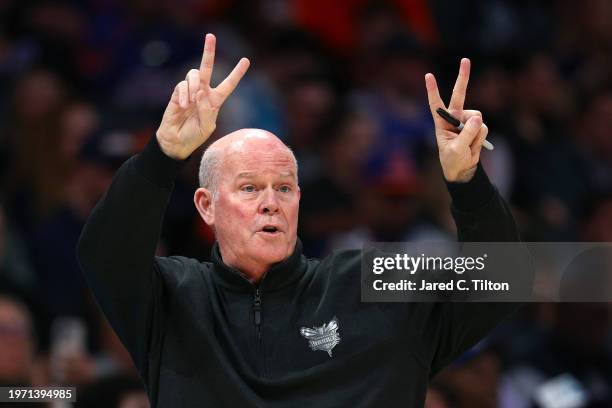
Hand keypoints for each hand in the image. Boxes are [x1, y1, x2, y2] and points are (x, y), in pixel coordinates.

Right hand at [156, 34, 249, 159]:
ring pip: (193, 74)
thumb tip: (201, 90)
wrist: (176, 141)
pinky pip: (182, 86)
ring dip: (193, 86)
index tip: (246, 60)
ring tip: (191, 103)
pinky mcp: (178, 93)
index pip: (228, 84)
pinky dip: (184, 95)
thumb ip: (208, 110)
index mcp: (215, 101)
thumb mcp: (207, 126)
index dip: (237, 73)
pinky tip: (184, 107)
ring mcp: (190, 91)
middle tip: (210, 36)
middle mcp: (203, 92)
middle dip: (209, 51)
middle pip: (207, 67)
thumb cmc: (194, 136)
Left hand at [425, 58, 488, 181]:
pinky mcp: (477, 126)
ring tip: (467, 145)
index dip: (432, 90)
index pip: (435, 103)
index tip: (428, 75)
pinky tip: (474, 145)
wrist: (463, 169)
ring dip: (474, 132)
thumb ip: (467, 134)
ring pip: (476, 117)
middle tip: (465, 60)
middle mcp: (454, 118)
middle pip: (459, 94)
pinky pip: (483, 127)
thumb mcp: (456, 149)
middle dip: (463, 77)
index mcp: (441, 122)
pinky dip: (480, 137)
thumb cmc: (452, 160)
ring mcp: (467, 121)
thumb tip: (479, 117)